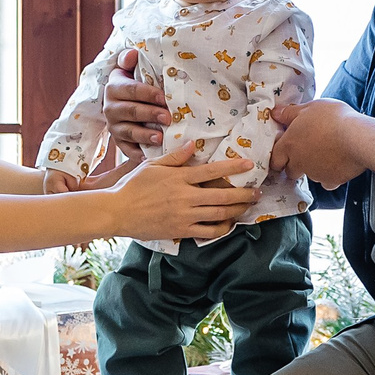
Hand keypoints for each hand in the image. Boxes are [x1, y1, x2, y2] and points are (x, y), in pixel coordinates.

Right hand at [103, 47, 170, 148]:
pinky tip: (151, 156)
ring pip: (129, 132)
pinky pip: (128, 150)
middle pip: (131, 112)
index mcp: (114, 88)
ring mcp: (114, 127)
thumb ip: (128, 59)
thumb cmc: (132, 81)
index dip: (148, 94)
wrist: (120, 101)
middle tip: (169, 117)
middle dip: (150, 115)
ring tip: (161, 138)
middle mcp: (110, 108)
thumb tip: (132, 54)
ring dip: (145, 136)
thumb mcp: (127, 67)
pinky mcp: (119, 142)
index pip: (131, 90)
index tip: (164, 98)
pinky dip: (139, 154)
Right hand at [108, 140, 260, 240]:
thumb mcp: (152, 166)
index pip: (212, 171)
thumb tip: (192, 143)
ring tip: (248, 206)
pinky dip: (222, 228)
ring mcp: (184, 215)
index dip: (233, 168)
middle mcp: (185, 196)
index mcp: (179, 178)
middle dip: (244, 194)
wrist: (117, 212)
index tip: (249, 165)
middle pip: (222, 195)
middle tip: (257, 192)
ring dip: (237, 210)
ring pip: (219, 213)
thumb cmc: (133, 186)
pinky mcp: (181, 230)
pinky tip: (230, 224)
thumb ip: (174, 156)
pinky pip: (208, 231)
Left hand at [270, 99, 374, 190]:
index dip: (278, 157)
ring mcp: (315, 174)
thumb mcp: (309, 108)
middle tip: (306, 152)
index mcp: (289, 144)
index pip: (275, 159)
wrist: (357, 138)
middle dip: (295, 165)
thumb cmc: (333, 119)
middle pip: (290, 171)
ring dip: (314, 168)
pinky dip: (330, 175)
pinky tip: (337, 163)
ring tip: (326, 153)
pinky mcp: (331, 180)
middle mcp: (299, 162)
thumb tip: (275, 113)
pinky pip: (327, 182)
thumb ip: (289, 113)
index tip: (284, 153)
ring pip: (310, 175)